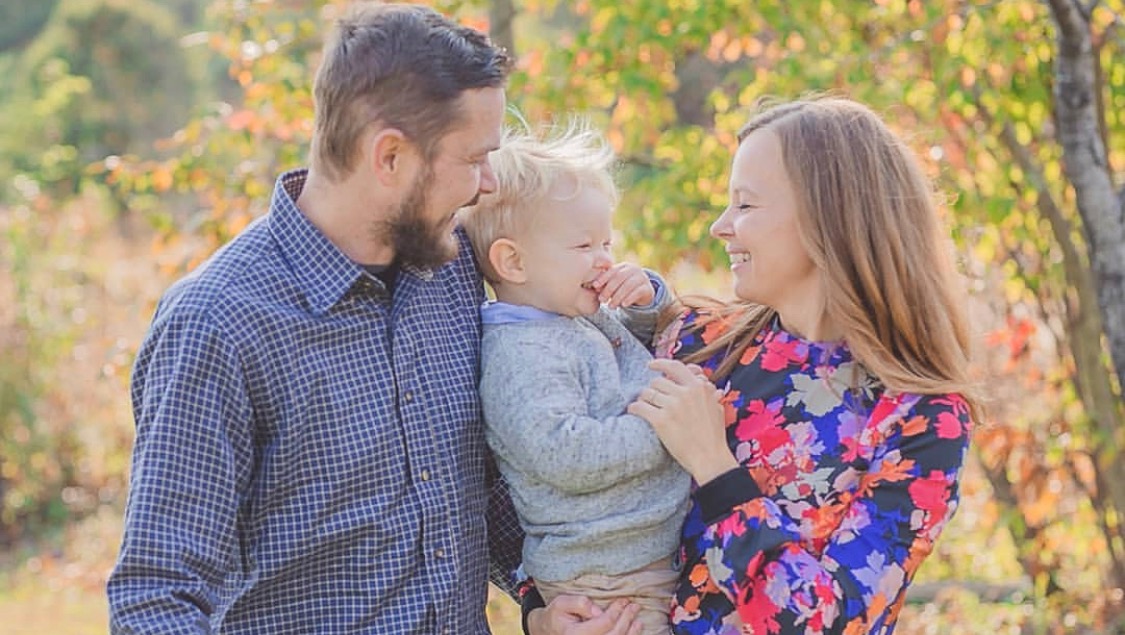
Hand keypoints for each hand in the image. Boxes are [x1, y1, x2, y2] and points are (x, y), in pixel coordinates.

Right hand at [527, 596, 640, 634]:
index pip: (603, 624)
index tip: (623, 600)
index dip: (616, 611)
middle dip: (626, 620)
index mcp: (575, 634)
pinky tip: (633, 631)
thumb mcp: (561, 603)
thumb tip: (597, 610)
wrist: (548, 631)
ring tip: (638, 620)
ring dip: (630, 633)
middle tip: (634, 606)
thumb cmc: (556, 616)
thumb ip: (579, 603)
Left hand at [591, 263, 653, 308]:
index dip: (603, 278)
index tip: (594, 286)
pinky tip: (623, 305)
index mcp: (624, 266)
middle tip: (602, 300)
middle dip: (609, 289)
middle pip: (619, 278)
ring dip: (617, 297)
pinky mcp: (648, 288)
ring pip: (628, 286)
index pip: (612, 271)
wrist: (644, 293)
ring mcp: (642, 277)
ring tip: (610, 306)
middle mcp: (634, 269)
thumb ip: (606, 284)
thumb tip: (594, 287)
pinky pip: (638, 292)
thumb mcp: (615, 284)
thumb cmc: (625, 287)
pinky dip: (629, 298)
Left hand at [628, 359, 737, 484]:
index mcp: (698, 387)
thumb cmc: (714, 437)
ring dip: (642, 399)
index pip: (675, 367)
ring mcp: (672, 406)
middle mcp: (685, 393)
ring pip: (647, 393)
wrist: (710, 458)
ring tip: (642, 406)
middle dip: (652, 389)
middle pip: (658, 382)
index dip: (660, 364)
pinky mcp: (660, 420)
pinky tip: (633, 411)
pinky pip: (640, 407)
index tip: (651, 365)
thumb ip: (708, 391)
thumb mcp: (716, 407)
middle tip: (650, 398)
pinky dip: (634, 408)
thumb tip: (702, 379)